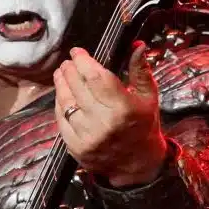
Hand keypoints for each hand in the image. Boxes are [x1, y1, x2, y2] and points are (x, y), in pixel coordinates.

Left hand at [53, 45, 168, 187]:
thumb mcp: (148, 97)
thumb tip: (137, 45)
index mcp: (123, 108)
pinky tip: (61, 96)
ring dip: (61, 85)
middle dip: (70, 70)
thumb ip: (140, 70)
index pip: (96, 77)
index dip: (83, 61)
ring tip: (60, 74)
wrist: (137, 164)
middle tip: (68, 62)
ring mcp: (88, 137)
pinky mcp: (77, 148)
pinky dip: (59, 105)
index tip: (77, 52)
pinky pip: (61, 121)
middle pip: (78, 87)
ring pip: (66, 103)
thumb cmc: (143, 125)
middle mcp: (104, 122)